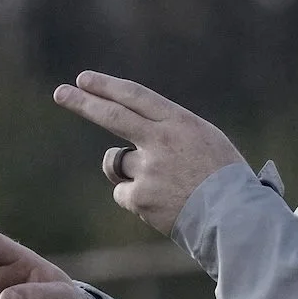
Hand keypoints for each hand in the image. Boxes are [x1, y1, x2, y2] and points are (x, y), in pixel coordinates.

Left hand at [51, 72, 247, 235]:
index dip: (107, 86)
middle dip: (83, 102)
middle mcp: (160, 141)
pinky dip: (137, 200)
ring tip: (162, 185)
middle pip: (111, 116)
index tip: (84, 79)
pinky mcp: (140, 197)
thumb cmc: (227, 182)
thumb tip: (134, 135)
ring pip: (117, 163)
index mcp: (180, 123)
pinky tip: (164, 206)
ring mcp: (148, 169)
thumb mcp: (207, 142)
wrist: (236, 219)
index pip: (135, 96)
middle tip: (61, 92)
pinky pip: (123, 194)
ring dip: (128, 171)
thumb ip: (171, 132)